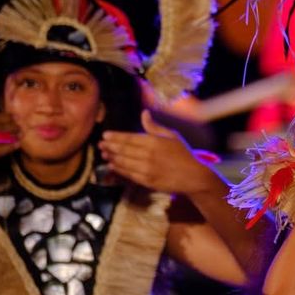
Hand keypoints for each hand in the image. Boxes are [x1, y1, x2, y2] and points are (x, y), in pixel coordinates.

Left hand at [98, 110, 220, 194]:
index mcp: (154, 142)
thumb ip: (154, 126)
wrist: (193, 176)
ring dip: (112, 158)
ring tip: (104, 154)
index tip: (105, 135)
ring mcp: (147, 169)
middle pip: (123, 150)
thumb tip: (144, 113)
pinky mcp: (147, 181)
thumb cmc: (183, 154)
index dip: (116, 137)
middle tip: (101, 144)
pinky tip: (112, 166)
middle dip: (110, 147)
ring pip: (123, 162)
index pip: (129, 138)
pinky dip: (119, 169)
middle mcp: (148, 155)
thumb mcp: (172, 136)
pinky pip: (128, 174)